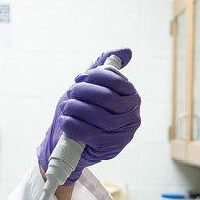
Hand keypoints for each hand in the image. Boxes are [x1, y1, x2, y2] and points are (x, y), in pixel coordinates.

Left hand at [37, 48, 141, 184]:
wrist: (72, 143)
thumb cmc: (83, 112)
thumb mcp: (92, 87)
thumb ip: (105, 68)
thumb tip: (127, 51)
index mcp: (131, 97)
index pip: (115, 80)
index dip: (94, 76)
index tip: (78, 78)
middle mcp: (133, 116)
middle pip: (108, 98)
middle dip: (84, 92)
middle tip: (70, 93)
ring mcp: (125, 134)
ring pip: (101, 116)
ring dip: (77, 109)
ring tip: (66, 107)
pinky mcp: (112, 148)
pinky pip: (93, 134)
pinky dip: (75, 126)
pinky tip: (66, 121)